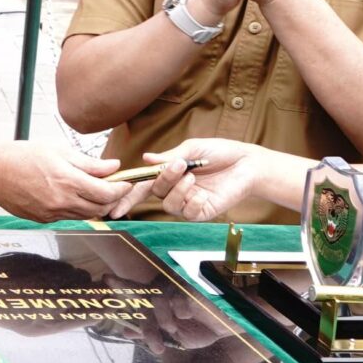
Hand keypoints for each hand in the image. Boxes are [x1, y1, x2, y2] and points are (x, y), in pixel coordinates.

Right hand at [0, 144, 127, 221]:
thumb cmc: (23, 156)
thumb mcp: (58, 151)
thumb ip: (89, 163)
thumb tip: (114, 167)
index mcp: (68, 181)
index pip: (107, 193)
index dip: (122, 189)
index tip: (126, 182)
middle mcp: (62, 201)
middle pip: (101, 209)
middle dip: (112, 199)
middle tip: (114, 187)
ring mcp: (52, 213)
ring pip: (86, 215)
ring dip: (96, 205)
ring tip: (94, 190)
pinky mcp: (44, 219)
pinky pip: (69, 217)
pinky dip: (77, 208)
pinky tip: (72, 195)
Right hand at [142, 139, 302, 222]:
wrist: (248, 163)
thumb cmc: (221, 153)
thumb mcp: (192, 149)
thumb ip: (169, 156)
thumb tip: (146, 159)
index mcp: (170, 175)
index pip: (144, 185)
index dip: (128, 195)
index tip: (114, 203)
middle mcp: (176, 190)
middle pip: (155, 193)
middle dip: (164, 179)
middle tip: (179, 165)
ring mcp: (189, 203)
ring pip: (168, 205)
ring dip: (178, 190)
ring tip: (193, 176)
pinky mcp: (202, 213)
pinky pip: (188, 214)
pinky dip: (193, 202)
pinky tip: (203, 193)